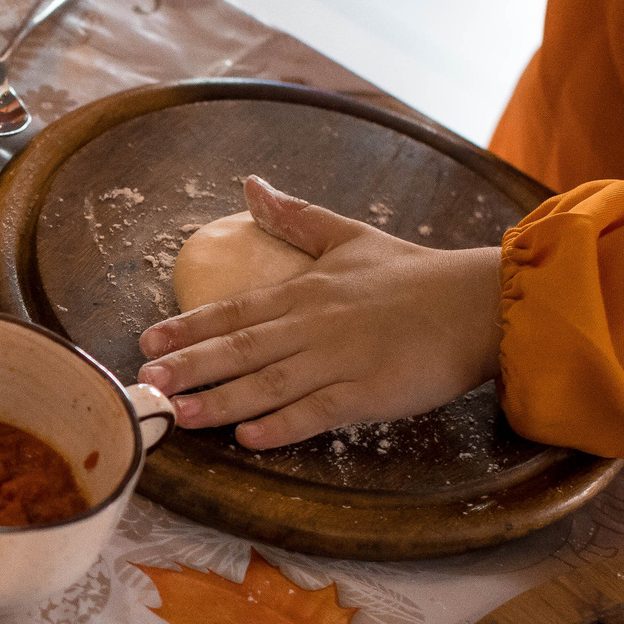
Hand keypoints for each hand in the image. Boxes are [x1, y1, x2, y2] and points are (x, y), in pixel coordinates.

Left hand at [134, 176, 502, 445]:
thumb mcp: (348, 235)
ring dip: (220, 401)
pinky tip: (249, 438)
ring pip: (268, 384)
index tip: (148, 341)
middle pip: (239, 348)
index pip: (233, 309)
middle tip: (145, 383)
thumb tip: (251, 184)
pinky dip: (282, 425)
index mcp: (305, 291)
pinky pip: (317, 412)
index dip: (188, 326)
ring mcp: (340, 361)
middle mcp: (313, 325)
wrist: (478, 302)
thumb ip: (294, 218)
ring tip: (179, 414)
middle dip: (189, 366)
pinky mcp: (369, 393)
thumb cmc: (413, 274)